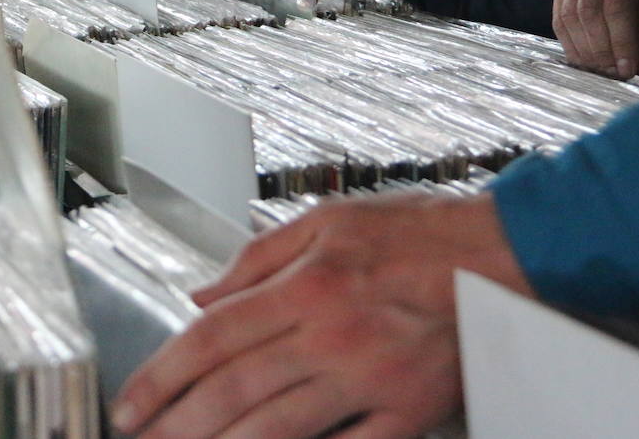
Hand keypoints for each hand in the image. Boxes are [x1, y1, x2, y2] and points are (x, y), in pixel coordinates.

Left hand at [112, 194, 530, 438]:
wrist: (507, 254)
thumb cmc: (419, 232)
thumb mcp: (328, 221)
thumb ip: (257, 258)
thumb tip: (202, 294)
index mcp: (306, 285)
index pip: (212, 337)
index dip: (163, 375)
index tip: (131, 403)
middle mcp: (330, 336)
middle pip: (234, 390)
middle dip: (177, 423)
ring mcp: (370, 379)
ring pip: (279, 430)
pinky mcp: (409, 411)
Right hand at [552, 0, 638, 79]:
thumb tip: (632, 70)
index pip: (616, 5)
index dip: (621, 41)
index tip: (627, 70)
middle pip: (588, 10)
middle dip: (600, 48)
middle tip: (613, 73)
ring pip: (569, 15)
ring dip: (583, 48)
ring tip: (599, 70)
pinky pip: (559, 15)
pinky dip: (570, 41)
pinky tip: (584, 58)